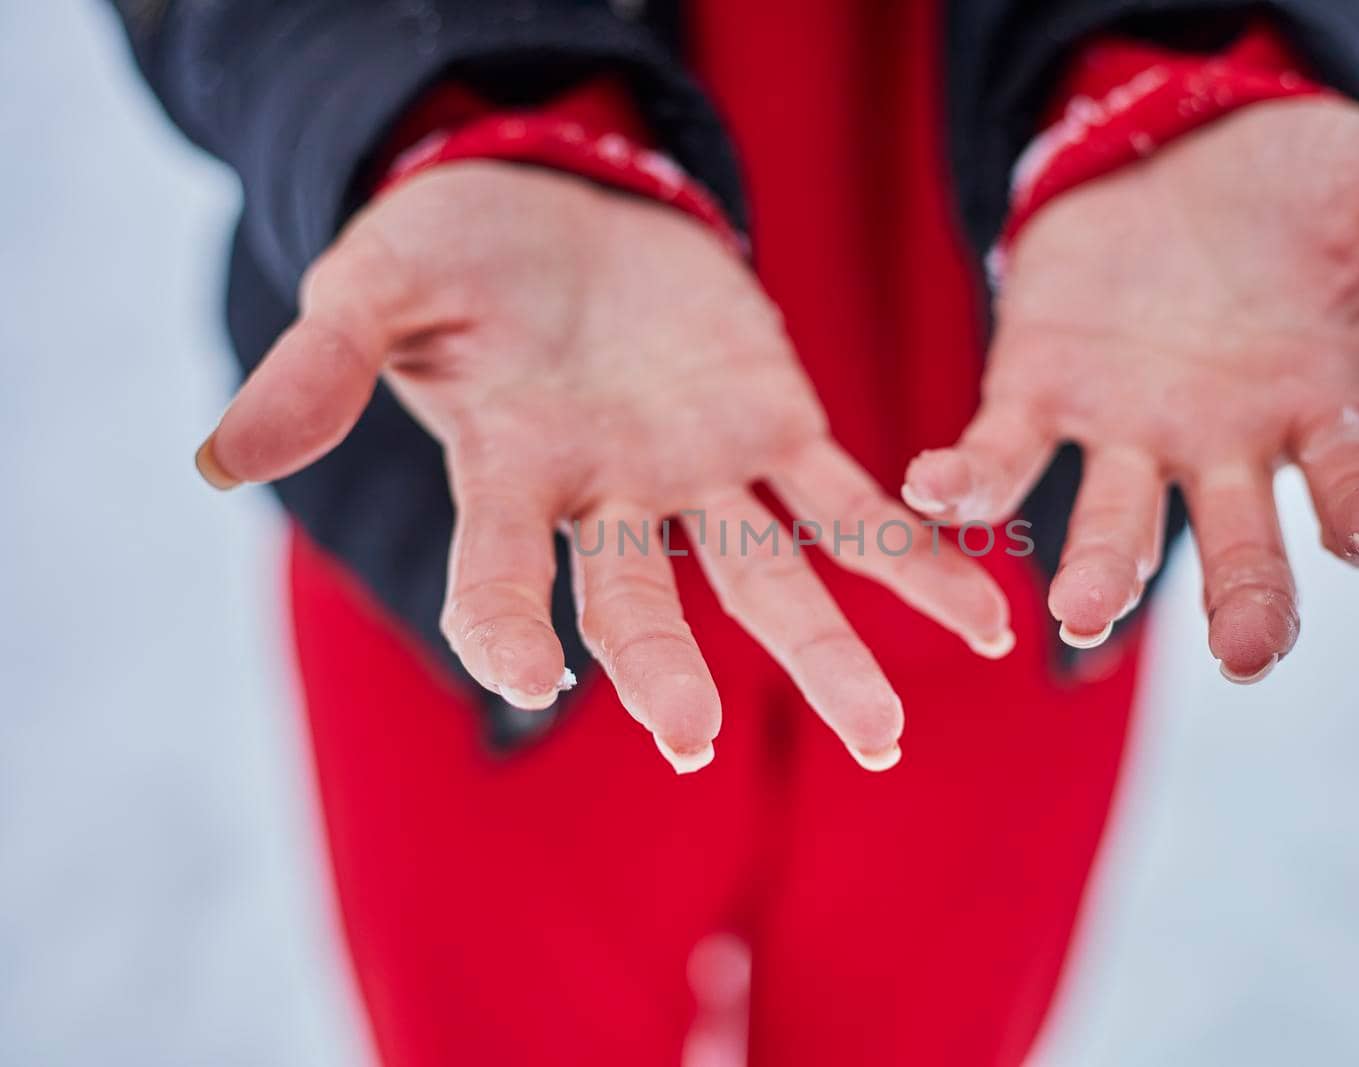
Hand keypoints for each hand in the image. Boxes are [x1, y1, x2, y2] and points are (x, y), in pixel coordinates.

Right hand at [196, 162, 1010, 770]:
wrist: (566, 206)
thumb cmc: (459, 254)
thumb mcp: (380, 283)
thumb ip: (323, 366)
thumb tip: (227, 454)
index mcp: (510, 471)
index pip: (498, 570)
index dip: (504, 621)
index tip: (522, 675)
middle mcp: (611, 498)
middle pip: (642, 601)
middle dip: (666, 667)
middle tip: (693, 740)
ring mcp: (700, 470)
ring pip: (770, 578)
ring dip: (829, 654)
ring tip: (889, 734)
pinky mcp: (779, 425)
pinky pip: (852, 505)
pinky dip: (914, 559)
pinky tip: (981, 623)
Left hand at [902, 98, 1358, 682]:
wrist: (1171, 153)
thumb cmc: (1293, 190)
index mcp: (1316, 409)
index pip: (1357, 482)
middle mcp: (1219, 445)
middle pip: (1238, 543)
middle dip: (1246, 599)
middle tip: (1250, 655)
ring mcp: (1124, 430)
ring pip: (1113, 523)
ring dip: (1097, 571)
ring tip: (1078, 608)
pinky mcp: (1037, 391)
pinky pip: (1000, 453)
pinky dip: (967, 480)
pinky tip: (933, 492)